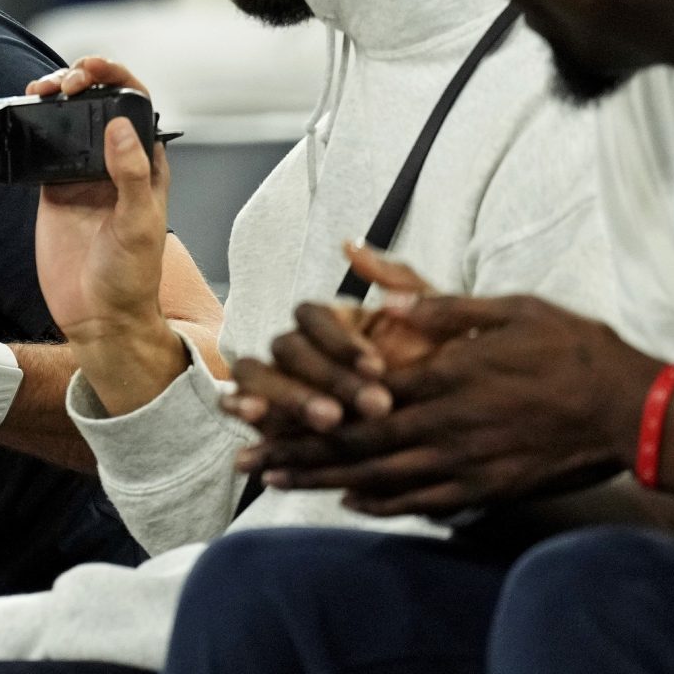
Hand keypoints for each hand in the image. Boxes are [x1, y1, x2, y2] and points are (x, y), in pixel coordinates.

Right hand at [26, 59, 186, 410]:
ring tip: (39, 91)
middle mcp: (114, 164)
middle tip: (63, 83)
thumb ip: (131, 175)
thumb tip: (119, 127)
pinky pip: (39, 149)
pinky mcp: (52, 192)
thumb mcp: (138, 225)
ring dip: (53, 98)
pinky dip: (29, 129)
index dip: (116, 77)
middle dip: (81, 79)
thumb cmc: (132, 278)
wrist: (99, 320)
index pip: (135, 104)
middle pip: (98, 103)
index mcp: (145, 164)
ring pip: (67, 121)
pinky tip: (21, 117)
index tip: (93, 70)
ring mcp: (81, 175)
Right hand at [221, 245, 434, 438]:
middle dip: (326, 377)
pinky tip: (253, 417)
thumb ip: (401, 282)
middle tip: (370, 406)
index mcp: (331, 322)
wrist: (437, 428)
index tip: (380, 369)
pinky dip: (238, 407)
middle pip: (287, 347)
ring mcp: (273, 379)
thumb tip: (350, 245)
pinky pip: (236, 404)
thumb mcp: (436, 325)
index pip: (312, 315)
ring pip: (256, 374)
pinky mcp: (262, 416)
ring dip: (287, 397)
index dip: (340, 341)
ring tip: (326, 421)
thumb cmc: (436, 371)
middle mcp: (297, 347)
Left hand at [241, 293, 656, 516]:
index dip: (302, 401)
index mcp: (446, 377)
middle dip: (293, 450)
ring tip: (276, 482)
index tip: (262, 403)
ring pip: (378, 479)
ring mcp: (465, 464)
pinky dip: (380, 503)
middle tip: (245, 456)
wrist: (631, 409)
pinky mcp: (486, 489)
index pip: (356, 394)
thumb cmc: (573, 349)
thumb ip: (444, 309)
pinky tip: (349, 502)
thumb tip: (386, 305)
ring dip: (323, 481)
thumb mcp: (510, 309)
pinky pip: (421, 503)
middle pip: (353, 444)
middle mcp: (446, 426)